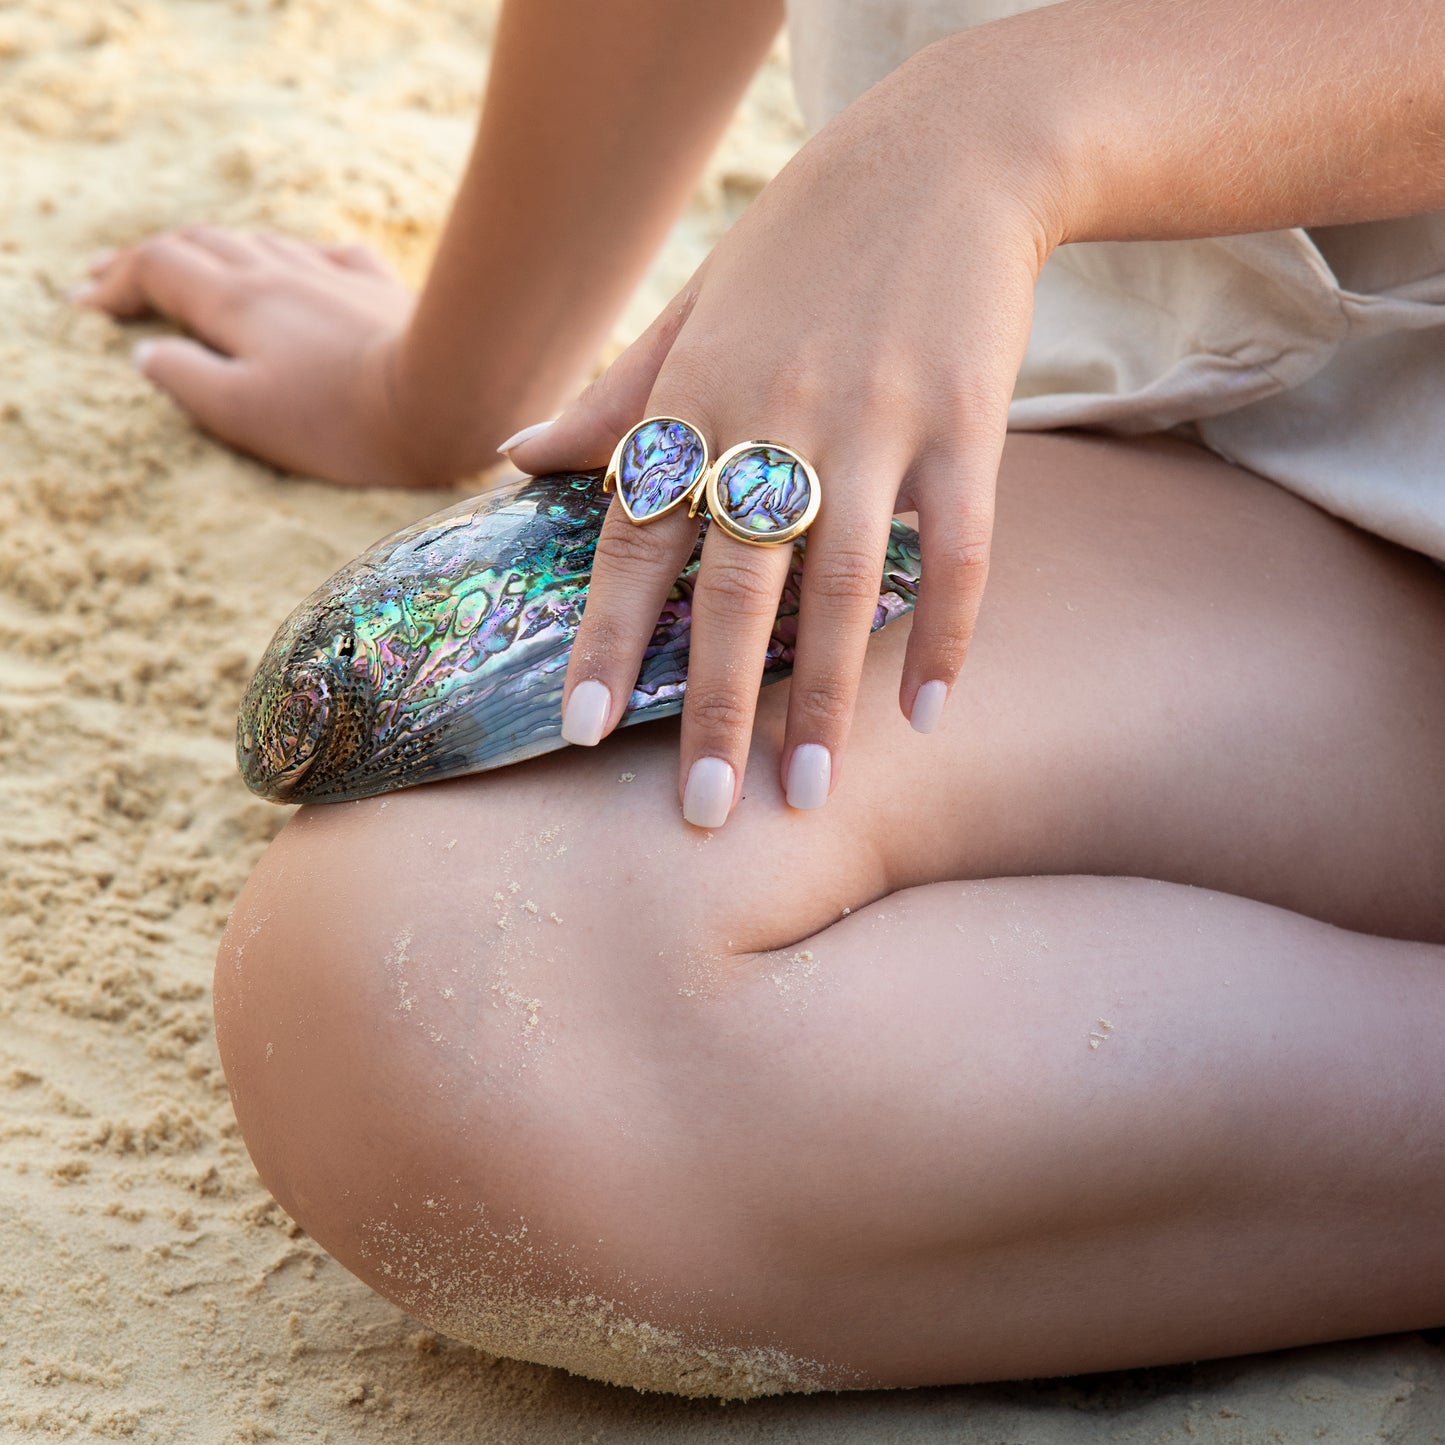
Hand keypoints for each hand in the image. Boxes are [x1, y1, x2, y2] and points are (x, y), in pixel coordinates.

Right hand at [76, 228, 446, 486]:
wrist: (447, 399)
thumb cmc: (342, 423)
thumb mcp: (245, 414)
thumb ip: (187, 380)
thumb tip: (149, 353)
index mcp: (235, 301)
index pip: (156, 267)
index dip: (115, 282)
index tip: (87, 306)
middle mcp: (278, 272)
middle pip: (199, 244)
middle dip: (149, 259)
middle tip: (116, 278)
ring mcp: (331, 275)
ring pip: (256, 242)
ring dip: (211, 252)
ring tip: (192, 270)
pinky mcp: (380, 288)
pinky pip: (322, 255)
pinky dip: (288, 257)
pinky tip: (297, 268)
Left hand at [505, 48, 1057, 826]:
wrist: (948, 152)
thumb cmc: (805, 241)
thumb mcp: (693, 302)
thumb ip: (614, 393)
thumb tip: (519, 454)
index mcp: (696, 392)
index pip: (634, 535)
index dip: (603, 636)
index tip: (575, 732)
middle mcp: (774, 415)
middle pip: (731, 585)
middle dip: (712, 707)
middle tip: (700, 813)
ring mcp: (874, 422)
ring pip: (839, 586)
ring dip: (824, 700)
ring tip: (810, 796)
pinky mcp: (965, 423)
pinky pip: (955, 550)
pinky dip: (943, 632)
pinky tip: (928, 710)